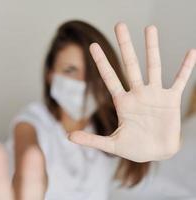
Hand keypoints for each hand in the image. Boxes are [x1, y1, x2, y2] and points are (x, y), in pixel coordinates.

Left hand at [69, 23, 195, 161]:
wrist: (156, 153)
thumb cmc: (134, 148)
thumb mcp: (111, 145)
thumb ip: (91, 140)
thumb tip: (68, 137)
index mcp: (122, 102)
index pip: (110, 77)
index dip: (101, 62)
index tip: (93, 45)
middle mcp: (137, 93)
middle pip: (130, 65)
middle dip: (125, 46)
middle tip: (119, 25)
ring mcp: (154, 94)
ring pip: (153, 66)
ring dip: (152, 48)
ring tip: (150, 28)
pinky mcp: (170, 100)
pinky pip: (179, 80)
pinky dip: (185, 68)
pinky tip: (191, 53)